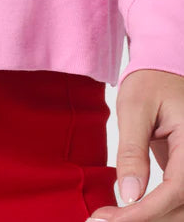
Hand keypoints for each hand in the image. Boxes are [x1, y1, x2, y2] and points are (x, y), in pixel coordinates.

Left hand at [87, 69, 183, 221]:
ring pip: (180, 209)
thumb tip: (128, 193)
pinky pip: (175, 200)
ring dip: (148, 218)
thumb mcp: (134, 108)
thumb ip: (132, 150)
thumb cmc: (149, 81)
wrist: (162, 70)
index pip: (176, 190)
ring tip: (108, 218)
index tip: (113, 219)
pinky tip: (124, 211)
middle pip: (181, 208)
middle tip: (102, 221)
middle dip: (143, 219)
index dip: (146, 211)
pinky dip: (153, 210)